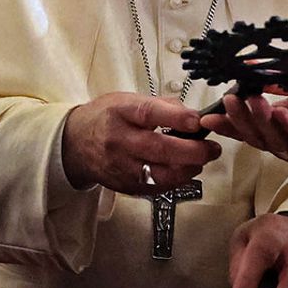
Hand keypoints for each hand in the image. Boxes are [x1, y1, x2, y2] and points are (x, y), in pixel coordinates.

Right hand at [62, 93, 220, 194]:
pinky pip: (156, 187)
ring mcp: (121, 166)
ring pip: (160, 174)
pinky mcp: (125, 185)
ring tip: (202, 160)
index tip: (198, 121)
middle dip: (192, 151)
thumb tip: (193, 115)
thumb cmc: (107, 116)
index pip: (149, 114)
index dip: (176, 118)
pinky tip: (186, 171)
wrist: (75, 143)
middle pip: (159, 149)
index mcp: (120, 112)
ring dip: (188, 169)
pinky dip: (176, 180)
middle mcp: (119, 140)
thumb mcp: (128, 99)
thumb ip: (161, 105)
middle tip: (212, 148)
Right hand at [202, 83, 287, 167]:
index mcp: (280, 127)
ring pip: (277, 144)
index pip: (248, 128)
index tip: (208, 115)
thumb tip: (250, 66)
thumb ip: (277, 80)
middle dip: (241, 120)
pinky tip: (283, 114)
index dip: (228, 124)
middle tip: (232, 100)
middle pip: (257, 138)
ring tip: (254, 101)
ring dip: (263, 123)